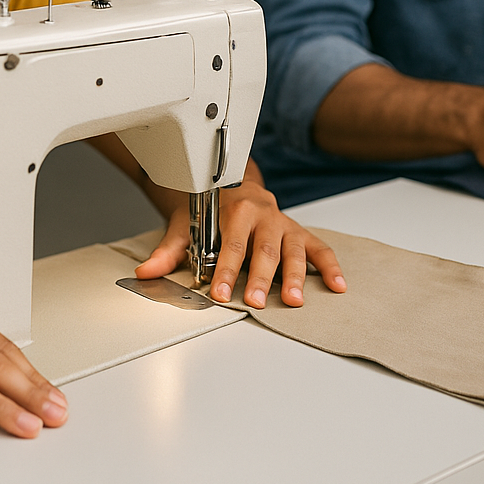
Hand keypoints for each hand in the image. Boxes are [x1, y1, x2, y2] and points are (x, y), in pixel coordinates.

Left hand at [134, 178, 344, 310]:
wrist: (232, 183)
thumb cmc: (210, 207)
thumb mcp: (185, 224)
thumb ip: (169, 250)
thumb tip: (146, 272)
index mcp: (236, 209)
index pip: (231, 243)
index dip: (225, 269)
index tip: (218, 292)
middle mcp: (264, 214)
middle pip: (264, 249)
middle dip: (260, 277)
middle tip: (255, 300)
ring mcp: (284, 223)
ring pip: (293, 250)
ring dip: (295, 276)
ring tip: (294, 300)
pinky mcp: (299, 232)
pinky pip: (319, 248)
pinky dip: (331, 267)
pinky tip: (337, 286)